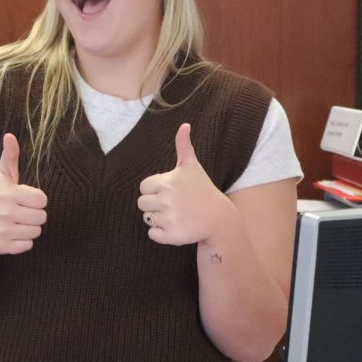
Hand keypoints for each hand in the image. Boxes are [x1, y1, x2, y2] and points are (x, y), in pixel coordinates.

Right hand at [0, 133, 47, 253]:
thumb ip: (10, 155)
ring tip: (18, 221)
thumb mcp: (2, 174)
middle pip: (42, 217)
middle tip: (22, 210)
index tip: (25, 197)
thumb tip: (10, 135)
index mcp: (8, 194)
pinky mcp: (2, 246)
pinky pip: (28, 246)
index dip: (36, 198)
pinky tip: (12, 232)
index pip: (42, 199)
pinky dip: (23, 241)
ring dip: (30, 227)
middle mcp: (5, 213)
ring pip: (36, 231)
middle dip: (34, 213)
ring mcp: (3, 231)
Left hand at [137, 123, 224, 245]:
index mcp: (167, 182)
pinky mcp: (171, 236)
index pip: (143, 187)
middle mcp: (166, 200)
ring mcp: (169, 218)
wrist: (218, 218)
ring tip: (176, 214)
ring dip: (158, 218)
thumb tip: (184, 125)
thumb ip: (183, 145)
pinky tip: (176, 226)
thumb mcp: (192, 166)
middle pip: (142, 204)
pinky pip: (152, 234)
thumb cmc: (202, 190)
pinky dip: (161, 233)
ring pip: (147, 219)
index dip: (154, 189)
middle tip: (173, 204)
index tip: (170, 191)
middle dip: (154, 204)